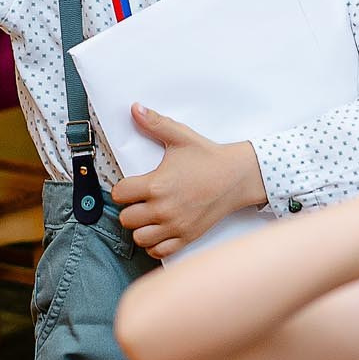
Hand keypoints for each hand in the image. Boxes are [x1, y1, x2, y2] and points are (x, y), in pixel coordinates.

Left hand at [113, 108, 267, 257]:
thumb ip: (155, 123)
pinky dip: (154, 244)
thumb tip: (135, 108)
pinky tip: (159, 230)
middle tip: (140, 200)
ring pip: (139, 238)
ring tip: (149, 216)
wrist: (239, 176)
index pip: (119, 194)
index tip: (132, 185)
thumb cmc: (209, 157)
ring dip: (140, 228)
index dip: (122, 188)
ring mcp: (175, 226)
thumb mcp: (181, 136)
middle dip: (130, 208)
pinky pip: (158, 251)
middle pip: (126, 219)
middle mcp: (163, 209)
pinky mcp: (187, 237)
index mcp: (157, 185)